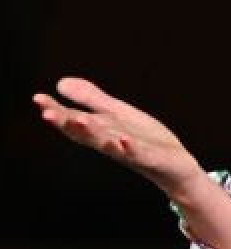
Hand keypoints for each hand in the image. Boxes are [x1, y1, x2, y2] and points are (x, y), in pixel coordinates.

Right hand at [32, 77, 203, 196]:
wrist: (175, 166)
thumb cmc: (145, 139)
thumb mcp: (117, 114)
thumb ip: (91, 100)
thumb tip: (60, 82)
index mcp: (101, 130)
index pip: (73, 120)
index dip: (56, 110)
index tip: (38, 98)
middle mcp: (110, 142)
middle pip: (85, 133)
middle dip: (66, 123)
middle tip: (47, 113)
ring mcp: (129, 152)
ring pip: (107, 144)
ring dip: (93, 133)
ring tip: (80, 120)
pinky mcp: (150, 158)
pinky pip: (138, 154)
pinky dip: (129, 148)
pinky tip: (122, 140)